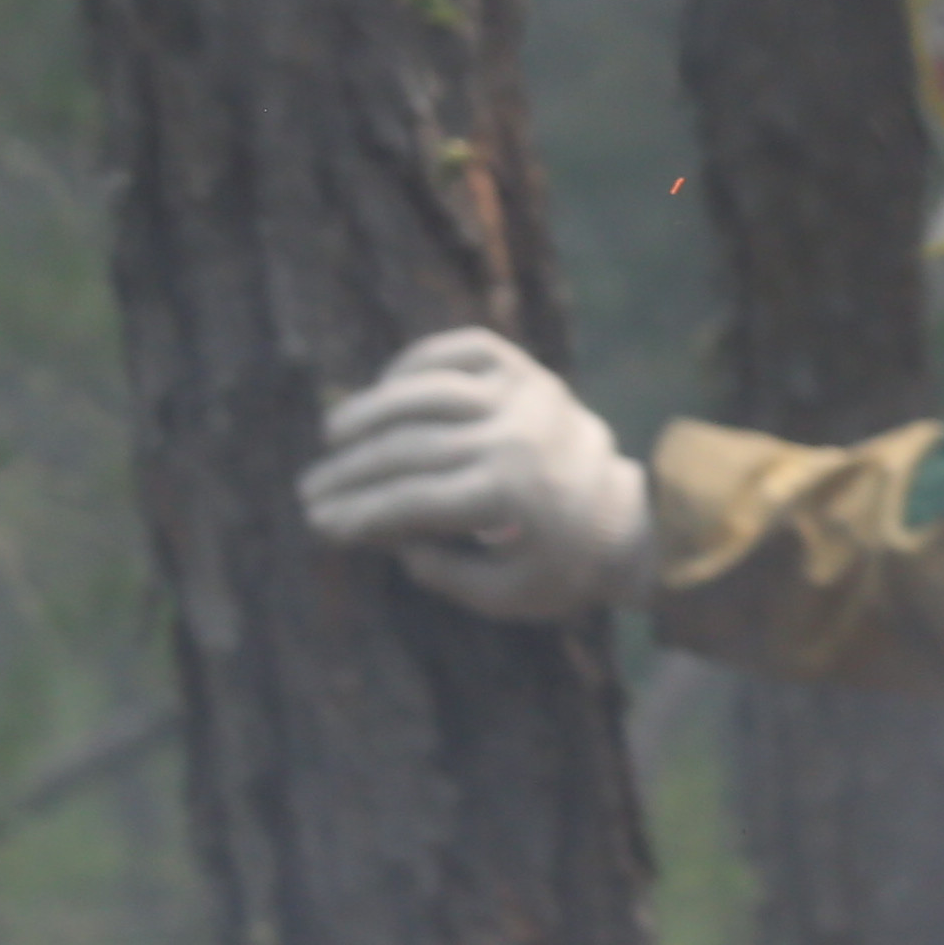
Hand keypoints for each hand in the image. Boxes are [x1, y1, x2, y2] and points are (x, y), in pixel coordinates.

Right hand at [297, 328, 653, 619]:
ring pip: (426, 392)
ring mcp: (526, 398)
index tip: (321, 524)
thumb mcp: (509, 595)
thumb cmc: (561, 565)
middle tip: (310, 491)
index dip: (358, 514)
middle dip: (350, 473)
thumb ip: (445, 576)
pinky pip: (464, 349)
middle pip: (408, 449)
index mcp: (513, 497)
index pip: (411, 501)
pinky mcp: (530, 372)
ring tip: (333, 435)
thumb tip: (389, 539)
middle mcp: (517, 439)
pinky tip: (386, 387)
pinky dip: (418, 362)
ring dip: (370, 411)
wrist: (633, 520)